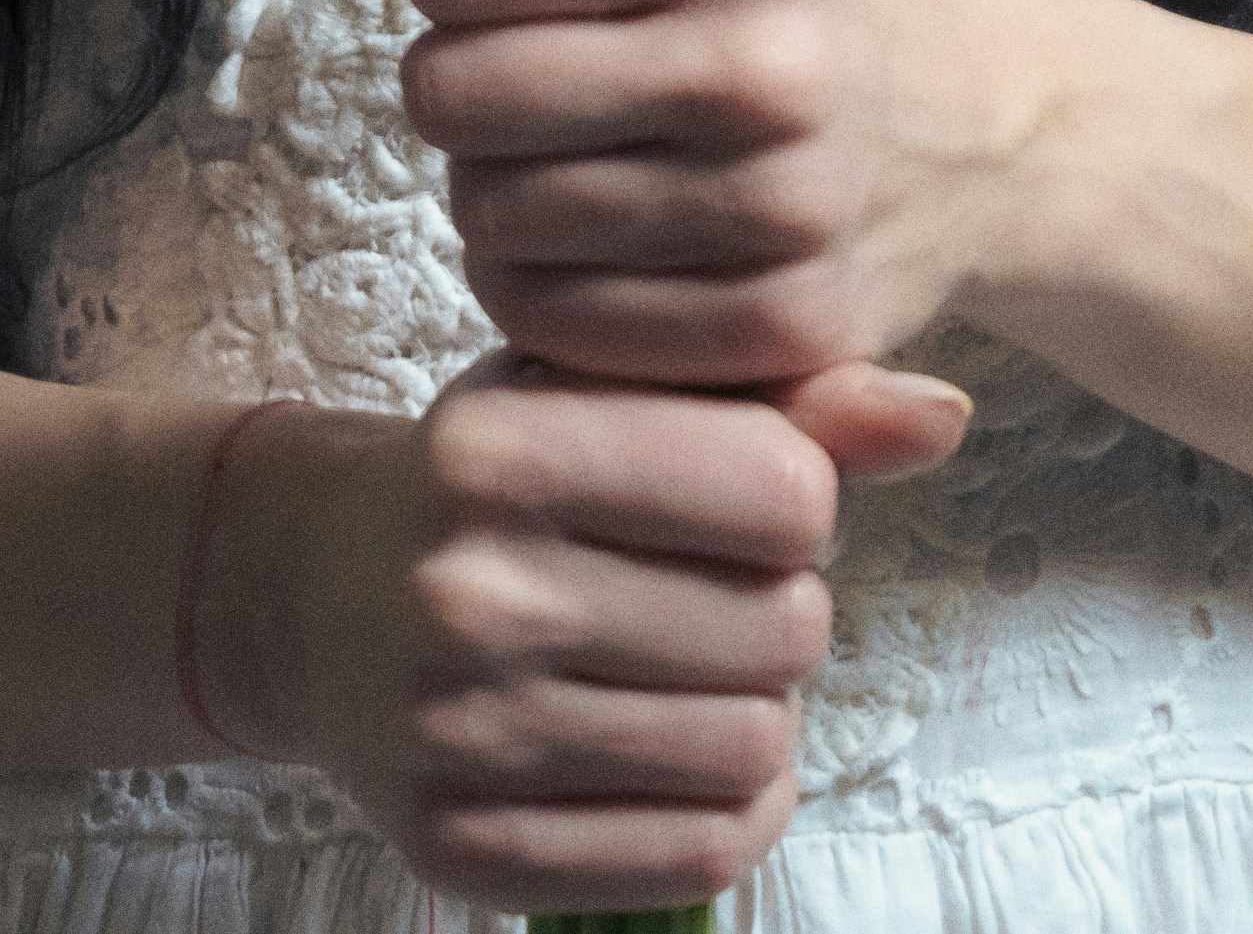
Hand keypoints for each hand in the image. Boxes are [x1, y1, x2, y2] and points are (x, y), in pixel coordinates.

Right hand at [204, 352, 966, 909]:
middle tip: (707, 594)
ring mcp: (457, 732)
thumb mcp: (609, 399)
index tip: (736, 499)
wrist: (310, 596)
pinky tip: (675, 753)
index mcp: (501, 449)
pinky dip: (724, 807)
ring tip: (685, 669)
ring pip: (756, 749)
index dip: (796, 498)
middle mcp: (468, 591)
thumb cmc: (498, 482)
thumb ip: (785, 404)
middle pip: (787, 630)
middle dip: (778, 610)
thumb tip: (941, 413)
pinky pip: (697, 854)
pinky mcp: (460, 846)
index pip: (786, 491)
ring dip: (755, 713)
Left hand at [288, 0, 1044, 395]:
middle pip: (450, 97)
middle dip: (466, 86)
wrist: (971, 131)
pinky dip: (549, 289)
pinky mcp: (785, 332)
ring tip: (583, 157)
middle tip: (546, 79)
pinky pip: (551, 327)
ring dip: (499, 193)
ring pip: (486, 221)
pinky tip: (610, 242)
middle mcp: (767, 64)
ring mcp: (782, 212)